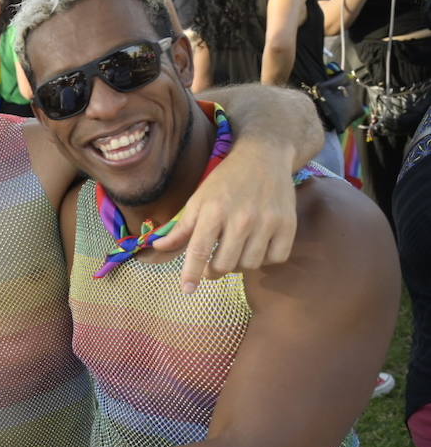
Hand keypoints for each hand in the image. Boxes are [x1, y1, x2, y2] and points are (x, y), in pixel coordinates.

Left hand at [153, 137, 297, 289]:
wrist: (264, 156)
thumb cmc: (225, 180)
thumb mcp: (198, 200)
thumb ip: (181, 228)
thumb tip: (158, 248)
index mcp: (213, 211)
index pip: (199, 250)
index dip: (192, 273)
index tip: (187, 290)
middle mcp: (241, 218)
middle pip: (225, 265)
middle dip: (214, 271)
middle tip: (211, 264)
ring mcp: (267, 222)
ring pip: (250, 264)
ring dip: (239, 264)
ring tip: (234, 249)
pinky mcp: (288, 224)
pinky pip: (276, 258)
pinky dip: (265, 259)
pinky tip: (256, 246)